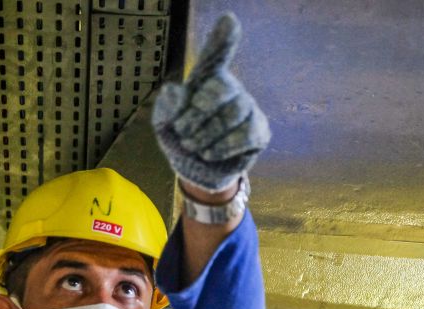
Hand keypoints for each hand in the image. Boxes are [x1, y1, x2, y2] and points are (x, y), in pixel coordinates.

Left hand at [153, 12, 270, 192]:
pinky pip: (245, 134)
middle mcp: (231, 89)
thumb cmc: (180, 140)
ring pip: (232, 114)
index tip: (229, 20)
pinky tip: (208, 153)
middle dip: (197, 114)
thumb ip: (167, 106)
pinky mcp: (259, 131)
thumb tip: (177, 91)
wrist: (196, 172)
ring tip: (193, 146)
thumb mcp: (164, 124)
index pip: (216, 55)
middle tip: (183, 132)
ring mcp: (248, 108)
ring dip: (206, 135)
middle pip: (220, 89)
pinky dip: (222, 147)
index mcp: (206, 80)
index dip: (223, 39)